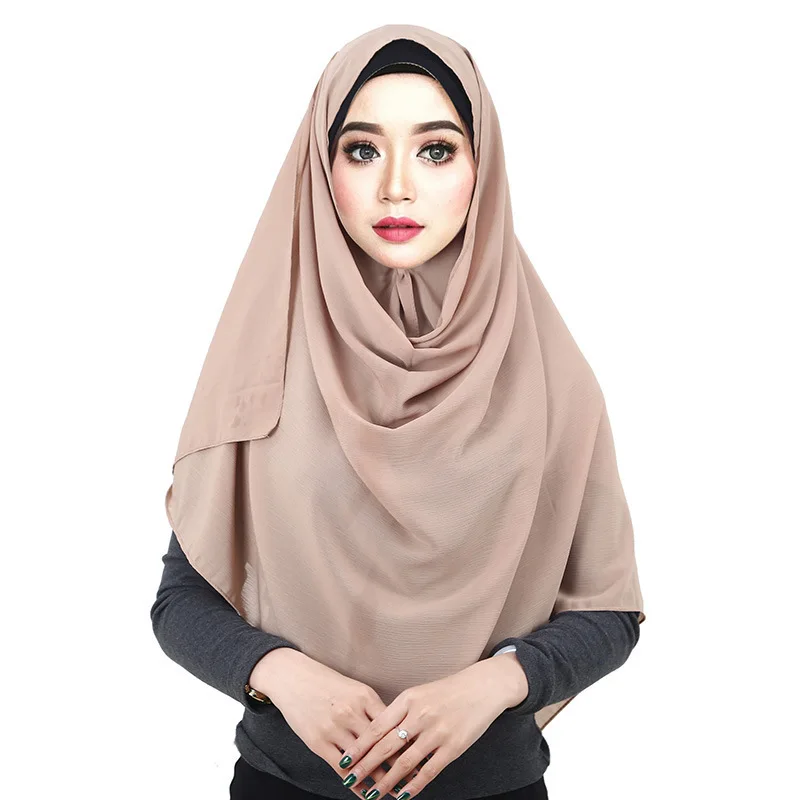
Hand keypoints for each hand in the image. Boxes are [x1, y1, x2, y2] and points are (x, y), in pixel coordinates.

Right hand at [249, 649, 408, 789]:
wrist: (292, 677)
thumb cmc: (326, 682)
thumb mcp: (354, 688)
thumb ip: (373, 708)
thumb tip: (396, 728)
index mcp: (364, 696)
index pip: (392, 724)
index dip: (408, 742)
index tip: (421, 755)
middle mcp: (351, 712)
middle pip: (381, 744)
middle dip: (400, 765)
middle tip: (414, 779)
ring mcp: (334, 728)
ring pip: (363, 760)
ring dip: (380, 779)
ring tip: (395, 791)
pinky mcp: (318, 742)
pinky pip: (342, 769)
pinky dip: (356, 784)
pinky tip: (367, 793)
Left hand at [337, 658, 518, 798]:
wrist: (481, 687)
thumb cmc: (447, 691)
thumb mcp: (419, 694)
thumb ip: (400, 713)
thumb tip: (377, 736)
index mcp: (408, 700)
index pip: (377, 726)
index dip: (360, 745)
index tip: (345, 758)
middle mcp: (420, 715)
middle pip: (386, 746)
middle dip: (366, 765)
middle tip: (350, 779)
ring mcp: (437, 732)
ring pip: (405, 762)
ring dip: (386, 781)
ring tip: (372, 794)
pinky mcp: (453, 747)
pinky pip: (428, 771)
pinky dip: (413, 786)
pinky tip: (402, 795)